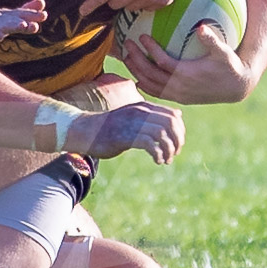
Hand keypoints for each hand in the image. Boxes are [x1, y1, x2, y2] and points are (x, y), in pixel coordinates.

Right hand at [0, 0, 45, 54]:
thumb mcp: (1, 19)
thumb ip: (22, 13)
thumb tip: (43, 4)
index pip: (16, 14)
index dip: (29, 14)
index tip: (44, 14)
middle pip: (9, 18)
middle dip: (24, 18)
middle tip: (40, 17)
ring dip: (10, 25)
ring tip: (23, 26)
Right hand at [66, 101, 184, 163]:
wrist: (85, 130)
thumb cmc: (110, 126)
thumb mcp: (133, 115)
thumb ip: (153, 115)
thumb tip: (178, 115)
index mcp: (143, 106)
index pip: (173, 115)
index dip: (180, 131)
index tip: (177, 144)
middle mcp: (140, 112)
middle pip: (171, 123)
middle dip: (177, 141)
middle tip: (174, 153)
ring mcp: (132, 123)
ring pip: (162, 133)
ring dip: (168, 149)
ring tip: (166, 160)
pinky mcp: (125, 136)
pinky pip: (149, 144)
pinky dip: (158, 154)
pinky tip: (157, 161)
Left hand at [124, 23, 250, 104]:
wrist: (236, 88)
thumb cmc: (230, 66)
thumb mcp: (224, 52)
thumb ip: (211, 40)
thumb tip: (201, 27)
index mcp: (187, 74)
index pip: (161, 62)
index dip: (150, 49)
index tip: (142, 36)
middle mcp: (179, 86)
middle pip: (150, 74)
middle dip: (136, 59)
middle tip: (127, 43)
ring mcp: (178, 94)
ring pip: (150, 85)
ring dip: (136, 72)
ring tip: (127, 57)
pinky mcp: (179, 98)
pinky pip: (157, 93)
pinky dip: (145, 86)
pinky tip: (138, 78)